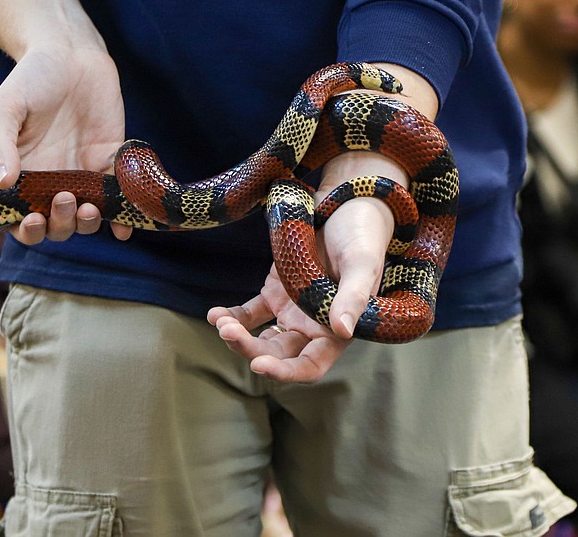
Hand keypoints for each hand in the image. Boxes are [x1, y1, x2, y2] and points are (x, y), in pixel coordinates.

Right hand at [0, 45, 131, 243]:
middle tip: (65, 199)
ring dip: (86, 224)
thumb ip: (0, 145)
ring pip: (86, 217)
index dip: (26, 228)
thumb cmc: (31, 78)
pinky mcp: (110, 162)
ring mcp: (82, 173)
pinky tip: (123, 229)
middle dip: (60, 224)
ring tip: (89, 207)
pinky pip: (117, 197)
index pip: (20, 216)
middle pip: (56, 224)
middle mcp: (52, 179)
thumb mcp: (6, 107)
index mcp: (22, 172)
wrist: (71, 52)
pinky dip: (121, 217)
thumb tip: (3, 184)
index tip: (33, 219)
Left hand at [207, 102, 414, 382]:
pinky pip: (249, 314)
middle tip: (230, 334)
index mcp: (335, 328)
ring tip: (220, 322)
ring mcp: (291, 310)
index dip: (286, 372)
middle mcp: (312, 326)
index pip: (311, 365)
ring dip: (238, 336)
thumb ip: (353, 297)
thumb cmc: (362, 235)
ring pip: (260, 337)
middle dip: (252, 350)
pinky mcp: (274, 292)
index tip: (259, 365)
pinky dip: (231, 317)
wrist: (348, 204)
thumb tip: (342, 331)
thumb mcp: (362, 263)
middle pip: (278, 354)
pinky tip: (214, 314)